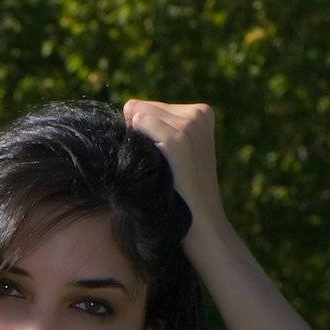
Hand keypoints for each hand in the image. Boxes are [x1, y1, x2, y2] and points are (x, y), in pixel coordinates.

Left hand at [122, 99, 227, 236]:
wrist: (201, 223)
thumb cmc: (179, 190)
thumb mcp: (175, 150)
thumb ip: (156, 125)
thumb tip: (127, 106)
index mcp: (202, 112)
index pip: (146, 107)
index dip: (141, 133)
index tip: (162, 158)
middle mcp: (198, 113)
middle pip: (138, 107)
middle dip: (137, 134)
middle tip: (159, 166)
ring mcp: (190, 125)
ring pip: (136, 114)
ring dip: (137, 143)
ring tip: (159, 168)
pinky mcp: (178, 140)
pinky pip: (139, 123)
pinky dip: (136, 143)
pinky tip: (154, 165)